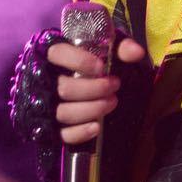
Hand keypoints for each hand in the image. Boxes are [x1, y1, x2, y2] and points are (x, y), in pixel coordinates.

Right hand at [10, 26, 148, 169]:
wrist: (86, 83)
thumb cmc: (95, 62)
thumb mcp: (108, 49)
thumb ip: (121, 47)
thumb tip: (136, 52)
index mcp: (55, 56)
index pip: (57, 54)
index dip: (79, 60)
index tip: (101, 67)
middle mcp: (46, 80)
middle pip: (64, 88)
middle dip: (94, 88)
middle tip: (114, 85)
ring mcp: (47, 106)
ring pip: (64, 112)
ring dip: (92, 109)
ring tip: (112, 102)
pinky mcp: (53, 128)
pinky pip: (63, 135)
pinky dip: (81, 132)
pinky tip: (97, 127)